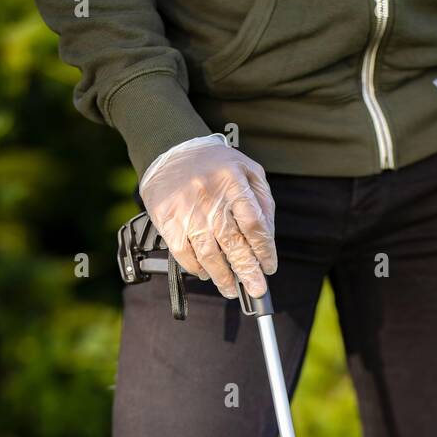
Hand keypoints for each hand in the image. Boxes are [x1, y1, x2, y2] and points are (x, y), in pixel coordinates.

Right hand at [139, 133, 276, 297]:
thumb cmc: (213, 164)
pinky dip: (195, 268)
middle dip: (248, 272)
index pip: (254, 226)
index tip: (269, 266)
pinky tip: (205, 273)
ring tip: (230, 288)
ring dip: (222, 277)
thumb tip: (268, 238)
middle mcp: (210, 198)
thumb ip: (262, 202)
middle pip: (233, 244)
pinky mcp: (167, 219)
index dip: (264, 251)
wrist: (170, 148)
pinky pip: (182, 253)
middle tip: (257, 288)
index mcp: (234, 183)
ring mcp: (187, 211)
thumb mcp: (248, 170)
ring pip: (208, 254)